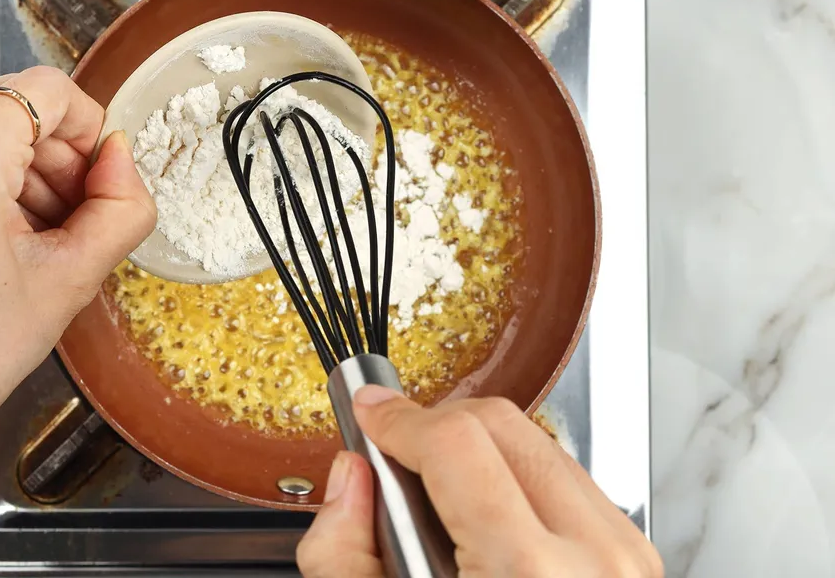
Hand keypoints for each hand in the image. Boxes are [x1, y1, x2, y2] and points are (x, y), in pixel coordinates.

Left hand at [0, 67, 155, 575]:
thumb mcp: (70, 281)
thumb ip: (121, 208)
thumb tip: (121, 159)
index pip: (48, 90)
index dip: (89, 132)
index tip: (98, 183)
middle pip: (16, 101)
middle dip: (58, 153)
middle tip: (72, 220)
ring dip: (25, 165)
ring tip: (35, 239)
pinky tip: (0, 238)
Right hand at [297, 387, 662, 577]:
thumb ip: (344, 555)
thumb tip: (350, 479)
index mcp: (526, 576)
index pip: (455, 440)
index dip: (396, 418)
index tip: (370, 416)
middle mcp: (593, 559)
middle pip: (501, 424)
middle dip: (435, 426)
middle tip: (395, 456)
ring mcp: (625, 558)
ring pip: (537, 445)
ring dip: (478, 454)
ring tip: (440, 505)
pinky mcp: (635, 561)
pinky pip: (566, 483)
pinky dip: (516, 483)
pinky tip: (485, 528)